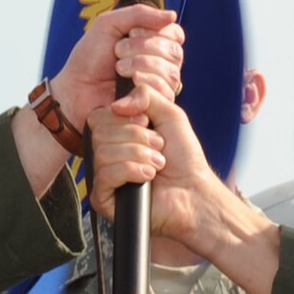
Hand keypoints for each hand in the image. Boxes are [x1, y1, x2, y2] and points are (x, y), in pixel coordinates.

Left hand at [50, 5, 183, 127]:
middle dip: (143, 47)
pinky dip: (145, 85)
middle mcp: (163, 65)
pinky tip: (128, 84)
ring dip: (140, 65)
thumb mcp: (109, 24)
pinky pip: (165, 93)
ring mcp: (160, 87)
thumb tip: (172, 15)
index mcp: (155, 44)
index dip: (155, 31)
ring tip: (118, 69)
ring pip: (171, 73)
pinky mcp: (155, 106)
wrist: (76, 89)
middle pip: (174, 52)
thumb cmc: (90, 57)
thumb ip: (140, 14)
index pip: (175, 34)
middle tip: (118, 52)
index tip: (131, 32)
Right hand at [92, 90, 216, 245]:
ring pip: (103, 153)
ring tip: (157, 164)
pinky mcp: (103, 199)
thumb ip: (145, 95)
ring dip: (139, 155)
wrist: (194, 191)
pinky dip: (132, 171)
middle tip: (158, 146)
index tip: (147, 122)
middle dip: (136, 137)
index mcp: (115, 134)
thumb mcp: (170, 114)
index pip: (99, 116)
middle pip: (100, 132)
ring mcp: (103, 176)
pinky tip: (148, 177)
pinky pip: (106, 175)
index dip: (124, 117)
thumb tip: (117, 104)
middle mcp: (106, 154)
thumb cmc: (184, 157)